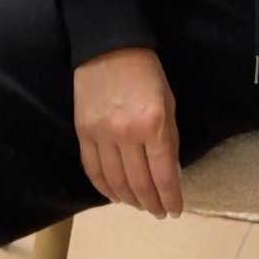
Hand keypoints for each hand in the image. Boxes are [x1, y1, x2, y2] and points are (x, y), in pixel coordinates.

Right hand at [73, 46, 182, 217]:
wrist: (108, 46)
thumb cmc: (146, 72)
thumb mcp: (168, 102)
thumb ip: (169, 138)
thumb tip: (170, 172)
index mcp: (153, 124)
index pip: (164, 175)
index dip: (171, 198)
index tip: (175, 210)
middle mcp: (126, 134)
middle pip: (140, 183)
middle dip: (152, 203)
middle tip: (158, 212)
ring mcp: (101, 135)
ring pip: (115, 182)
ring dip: (130, 200)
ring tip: (139, 205)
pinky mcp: (83, 133)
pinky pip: (92, 170)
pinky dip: (104, 187)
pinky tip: (115, 195)